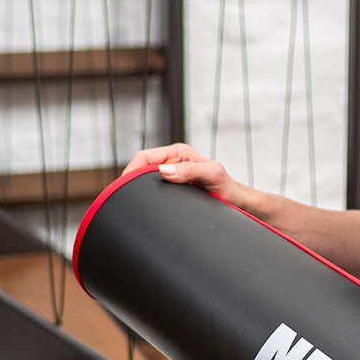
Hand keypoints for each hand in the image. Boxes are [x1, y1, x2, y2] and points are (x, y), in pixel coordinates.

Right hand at [123, 143, 245, 207]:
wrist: (235, 201)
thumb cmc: (227, 187)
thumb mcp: (213, 175)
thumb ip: (191, 170)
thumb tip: (164, 170)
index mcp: (178, 153)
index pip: (144, 157)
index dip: (131, 171)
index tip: (125, 187)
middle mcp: (172, 162)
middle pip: (139, 169)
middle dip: (129, 181)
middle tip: (124, 199)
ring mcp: (171, 175)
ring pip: (143, 180)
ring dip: (136, 190)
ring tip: (132, 203)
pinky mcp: (171, 188)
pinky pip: (151, 190)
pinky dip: (144, 196)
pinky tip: (143, 206)